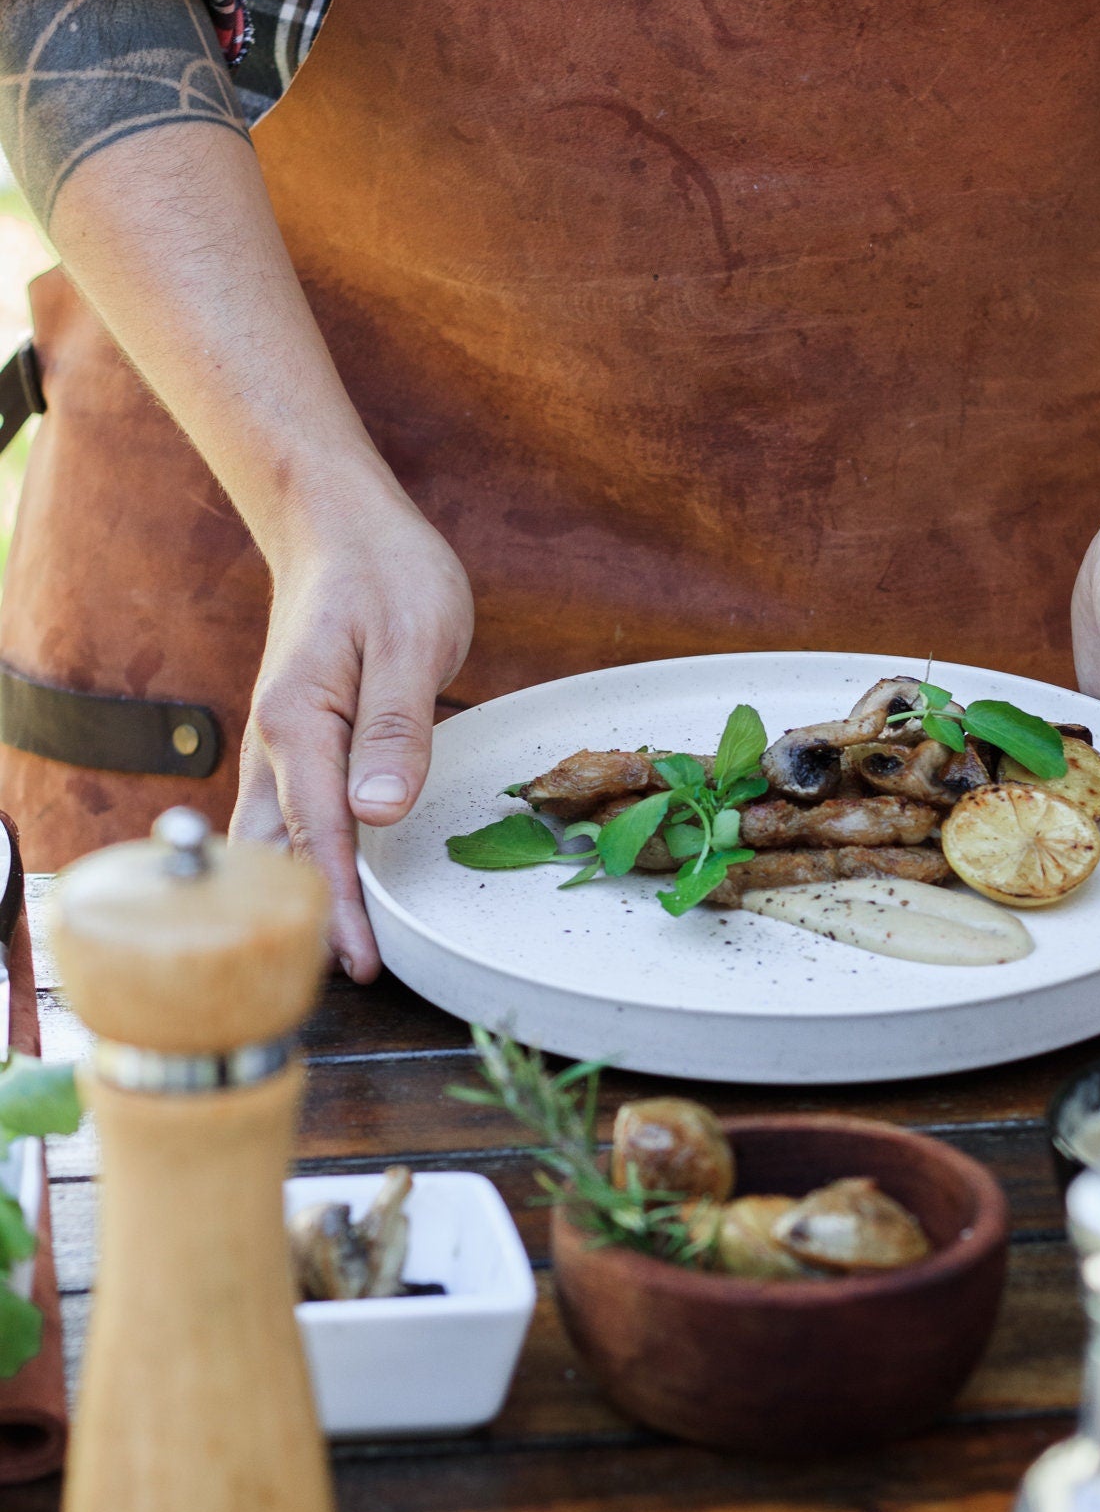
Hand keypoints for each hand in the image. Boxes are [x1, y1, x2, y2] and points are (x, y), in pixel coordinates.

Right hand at [231, 484, 474, 979]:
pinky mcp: (296, 744)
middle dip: (311, 923)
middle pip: (283, 857)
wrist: (339, 527)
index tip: (364, 964)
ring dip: (300, 900)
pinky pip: (289, 819)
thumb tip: (379, 813)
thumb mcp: (411, 639)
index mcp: (299, 723)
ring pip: (276, 845)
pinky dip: (302, 865)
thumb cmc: (384, 573)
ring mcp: (279, 747)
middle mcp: (275, 744)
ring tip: (336, 961)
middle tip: (353, 984)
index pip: (321, 836)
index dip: (342, 906)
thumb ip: (398, 727)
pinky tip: (325, 897)